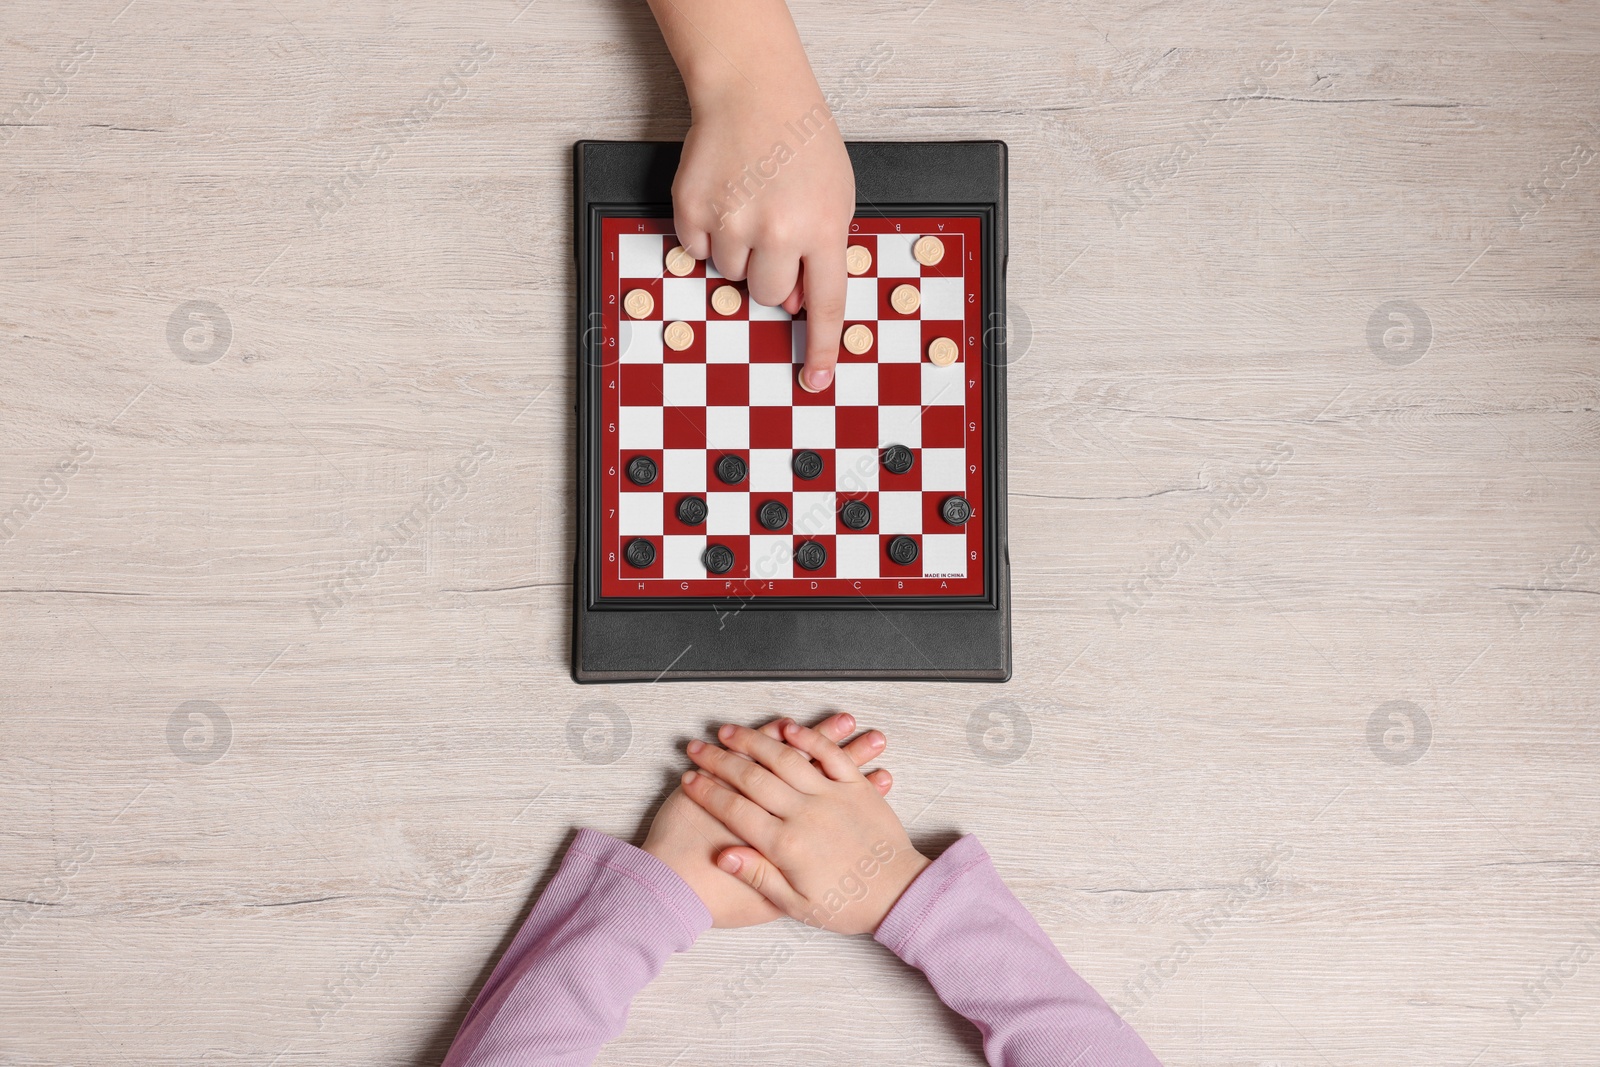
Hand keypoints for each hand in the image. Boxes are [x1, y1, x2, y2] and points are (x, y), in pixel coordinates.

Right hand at [668, 44, 853, 392]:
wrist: (754, 92)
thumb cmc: (800, 141)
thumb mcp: (836, 196)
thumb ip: (823, 251)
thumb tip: (798, 302)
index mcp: (822, 227)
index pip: (826, 305)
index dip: (822, 348)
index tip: (816, 381)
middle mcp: (777, 228)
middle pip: (769, 294)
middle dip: (772, 274)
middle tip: (773, 230)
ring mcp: (731, 220)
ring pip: (731, 274)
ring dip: (740, 249)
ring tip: (750, 202)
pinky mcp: (692, 209)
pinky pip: (697, 251)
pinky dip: (708, 232)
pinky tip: (724, 195)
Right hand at [680, 720, 930, 934]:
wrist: (899, 895)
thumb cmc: (846, 905)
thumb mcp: (797, 904)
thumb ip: (759, 877)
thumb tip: (725, 857)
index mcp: (786, 846)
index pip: (735, 810)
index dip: (707, 792)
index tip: (689, 779)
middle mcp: (805, 815)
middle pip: (753, 778)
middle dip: (720, 759)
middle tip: (700, 747)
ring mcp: (832, 797)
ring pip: (786, 758)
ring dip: (755, 740)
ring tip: (731, 731)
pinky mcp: (856, 789)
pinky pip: (830, 756)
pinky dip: (808, 738)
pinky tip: (788, 726)